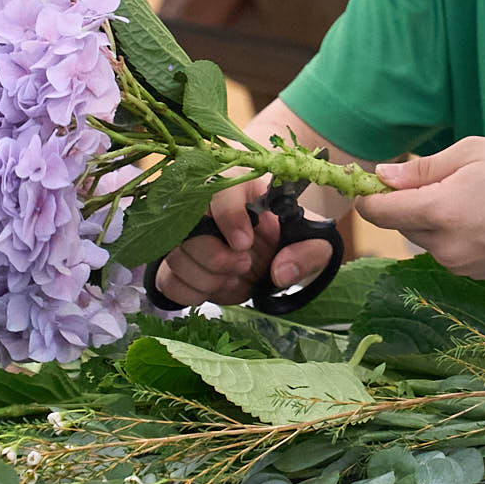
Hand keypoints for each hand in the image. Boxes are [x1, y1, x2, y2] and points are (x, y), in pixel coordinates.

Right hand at [152, 172, 333, 307]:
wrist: (280, 262)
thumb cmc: (295, 241)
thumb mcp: (316, 244)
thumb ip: (308, 253)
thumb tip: (281, 271)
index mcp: (244, 191)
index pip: (221, 190)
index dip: (228, 217)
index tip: (244, 244)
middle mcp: (208, 209)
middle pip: (187, 226)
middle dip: (214, 256)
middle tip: (241, 266)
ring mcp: (190, 239)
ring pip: (176, 255)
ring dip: (206, 278)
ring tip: (235, 280)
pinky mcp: (181, 265)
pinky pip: (168, 280)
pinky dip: (191, 293)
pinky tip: (216, 290)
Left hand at [358, 137, 484, 278]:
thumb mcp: (475, 153)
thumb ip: (423, 167)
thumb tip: (382, 176)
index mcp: (440, 211)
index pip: (378, 212)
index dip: (369, 196)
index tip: (376, 181)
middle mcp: (444, 246)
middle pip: (401, 225)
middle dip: (409, 203)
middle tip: (443, 180)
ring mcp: (460, 266)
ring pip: (427, 239)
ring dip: (434, 220)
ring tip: (475, 198)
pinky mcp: (475, 276)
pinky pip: (450, 251)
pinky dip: (455, 235)